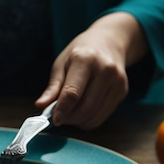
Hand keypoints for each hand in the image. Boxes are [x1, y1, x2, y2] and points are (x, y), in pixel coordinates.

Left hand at [36, 12, 147, 129]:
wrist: (109, 42)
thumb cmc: (80, 53)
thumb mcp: (61, 64)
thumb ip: (52, 87)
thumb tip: (40, 105)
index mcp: (86, 59)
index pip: (73, 93)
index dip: (62, 110)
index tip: (54, 120)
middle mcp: (105, 70)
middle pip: (85, 108)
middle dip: (69, 118)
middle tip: (59, 116)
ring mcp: (117, 82)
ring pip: (94, 116)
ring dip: (78, 121)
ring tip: (70, 112)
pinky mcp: (122, 92)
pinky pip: (102, 117)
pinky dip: (89, 120)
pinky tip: (82, 110)